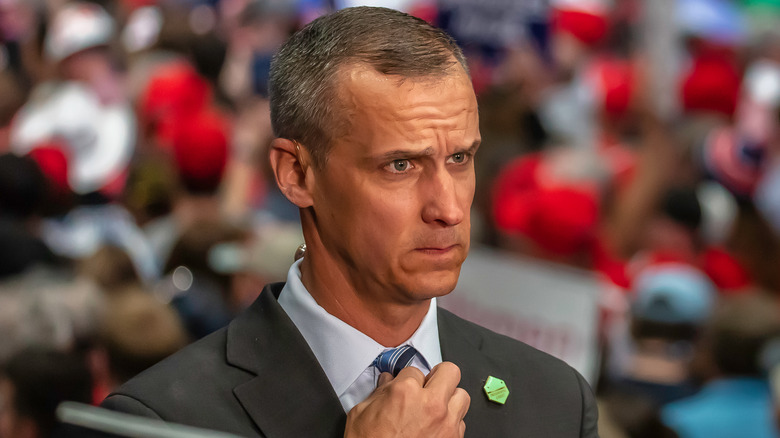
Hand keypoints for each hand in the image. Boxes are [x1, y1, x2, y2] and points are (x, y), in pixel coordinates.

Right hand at [344, 361, 469, 437]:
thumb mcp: (361, 414)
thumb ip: (378, 394)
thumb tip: (386, 383)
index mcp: (405, 392)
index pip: (415, 369)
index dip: (407, 378)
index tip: (405, 386)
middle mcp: (430, 404)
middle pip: (450, 372)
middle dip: (438, 376)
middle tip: (429, 385)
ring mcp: (446, 423)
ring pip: (462, 396)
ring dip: (449, 399)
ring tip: (436, 407)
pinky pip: (461, 422)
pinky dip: (451, 422)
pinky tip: (436, 427)